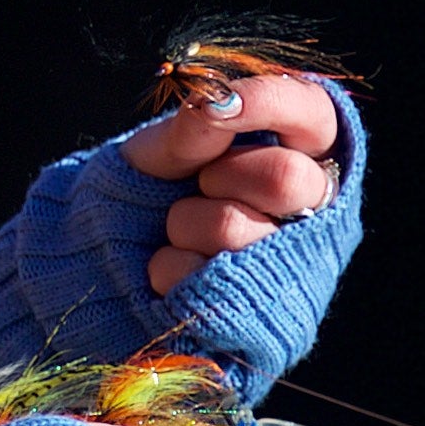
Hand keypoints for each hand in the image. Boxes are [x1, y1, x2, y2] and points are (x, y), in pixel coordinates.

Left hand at [115, 75, 347, 298]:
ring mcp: (296, 270)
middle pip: (287, 179)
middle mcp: (315, 213)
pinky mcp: (267, 322)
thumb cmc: (151, 195)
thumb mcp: (165, 148)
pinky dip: (169, 269)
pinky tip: (173, 271)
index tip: (214, 107)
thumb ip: (196, 124)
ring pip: (237, 230)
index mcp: (303, 155)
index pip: (315, 114)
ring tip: (180, 231)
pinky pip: (207, 283)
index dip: (269, 104)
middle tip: (200, 183)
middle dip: (220, 175)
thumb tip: (220, 102)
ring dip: (186, 224)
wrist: (109, 262)